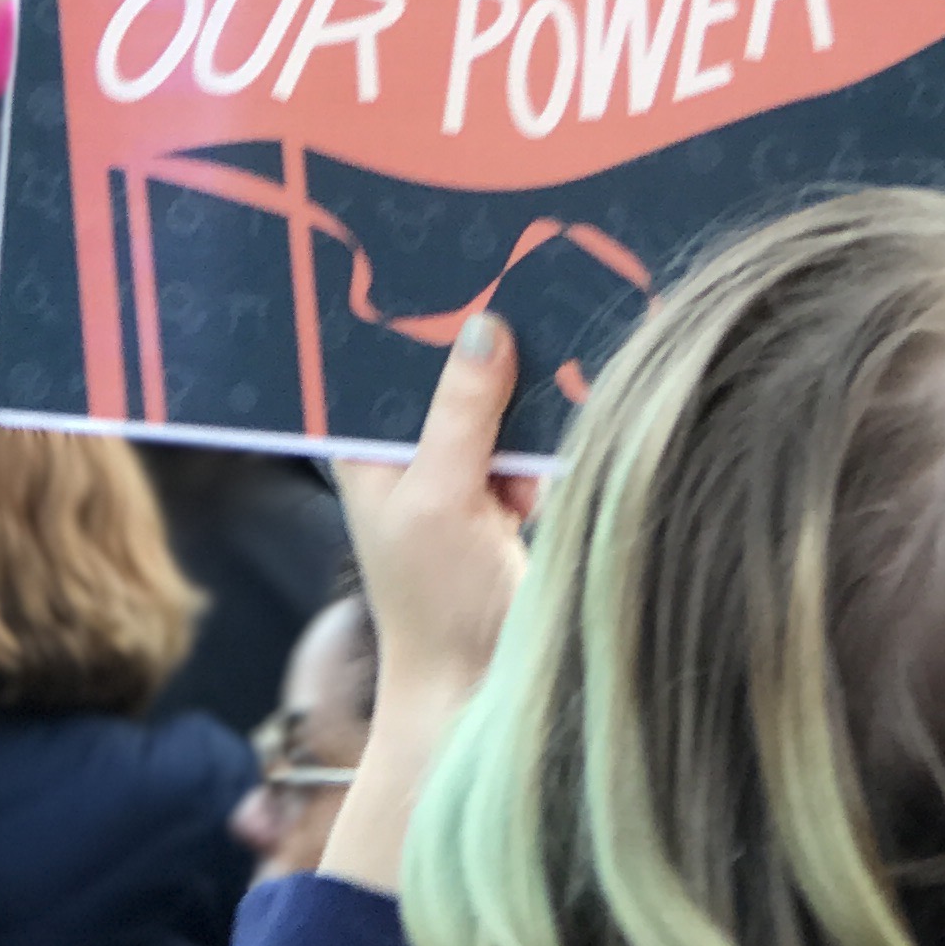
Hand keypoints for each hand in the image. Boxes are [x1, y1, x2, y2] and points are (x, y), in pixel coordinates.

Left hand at [322, 312, 535, 896]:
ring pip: (499, 399)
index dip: (412, 310)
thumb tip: (485, 326)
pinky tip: (577, 402)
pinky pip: (534, 438)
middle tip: (522, 269)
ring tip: (559, 324)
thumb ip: (460, 412)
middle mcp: (412, 451)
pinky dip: (552, 429)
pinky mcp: (511, 495)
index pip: (382, 356)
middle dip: (485, 338)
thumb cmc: (436, 605)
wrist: (482, 694)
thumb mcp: (440, 498)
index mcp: (368, 446)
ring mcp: (463, 472)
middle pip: (449, 369)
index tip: (447, 251)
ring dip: (528, 384)